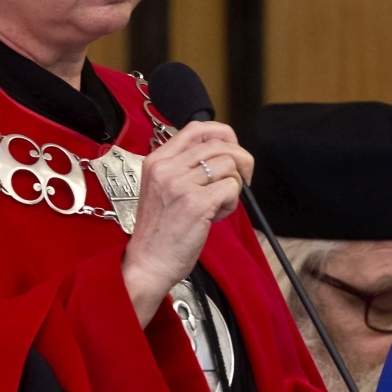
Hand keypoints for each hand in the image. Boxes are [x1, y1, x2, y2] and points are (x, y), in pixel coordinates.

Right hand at [122, 121, 253, 327]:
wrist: (148, 262)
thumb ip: (184, 168)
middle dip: (240, 160)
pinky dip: (232, 202)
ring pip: (229, 166)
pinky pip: (231, 188)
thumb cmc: (159, 231)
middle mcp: (167, 167)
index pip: (196, 129)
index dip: (223, 134)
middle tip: (243, 179)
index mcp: (157, 160)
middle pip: (219, 145)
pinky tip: (217, 215)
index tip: (233, 149)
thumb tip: (222, 154)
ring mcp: (181, 184)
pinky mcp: (197, 203)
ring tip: (219, 204)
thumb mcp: (162, 188)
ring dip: (234, 186)